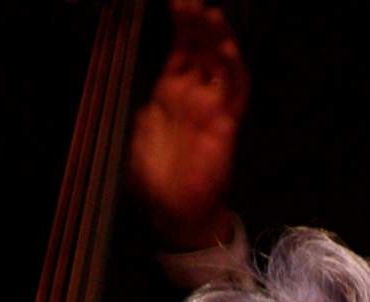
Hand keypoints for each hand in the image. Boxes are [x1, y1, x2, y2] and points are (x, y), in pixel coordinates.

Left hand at [127, 0, 248, 248]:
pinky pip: (235, 91)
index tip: (175, 0)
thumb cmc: (153, 178)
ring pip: (220, 63)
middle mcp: (193, 94)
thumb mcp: (135, 134)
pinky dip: (233, 69)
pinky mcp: (226, 123)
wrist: (174, 211)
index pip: (179, 48)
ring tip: (210, 13)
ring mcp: (212, 106)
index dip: (179, 24)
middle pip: (200, 47)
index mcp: (169, 92)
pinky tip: (226, 49)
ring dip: (216, 37)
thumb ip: (142, 105)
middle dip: (197, 21)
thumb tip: (144, 86)